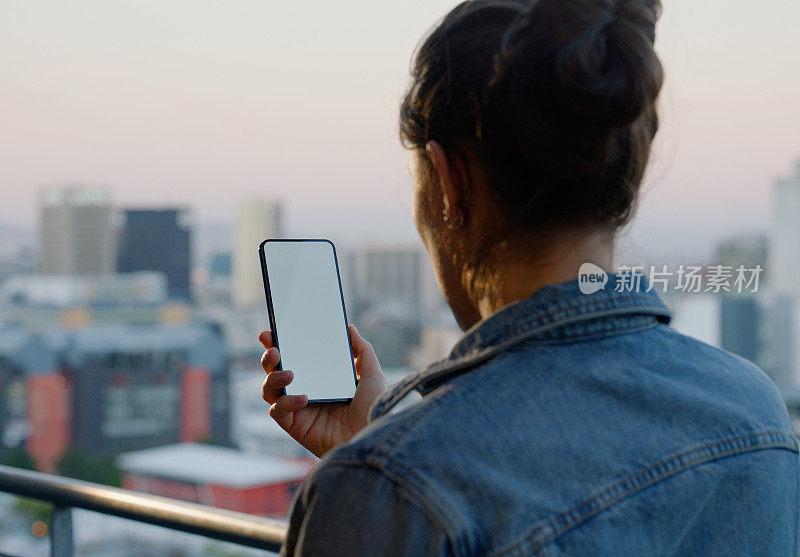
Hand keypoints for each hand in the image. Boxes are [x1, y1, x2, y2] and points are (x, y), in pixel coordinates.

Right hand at [259, 324, 387, 457]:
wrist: (374, 438)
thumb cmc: (375, 409)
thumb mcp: (372, 374)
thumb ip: (362, 350)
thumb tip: (349, 328)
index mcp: (320, 377)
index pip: (294, 357)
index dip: (279, 344)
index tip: (271, 332)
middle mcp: (305, 390)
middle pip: (274, 371)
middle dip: (268, 357)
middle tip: (273, 349)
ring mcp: (298, 409)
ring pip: (269, 390)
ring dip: (272, 378)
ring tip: (288, 374)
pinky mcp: (295, 426)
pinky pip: (277, 411)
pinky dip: (285, 402)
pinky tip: (303, 399)